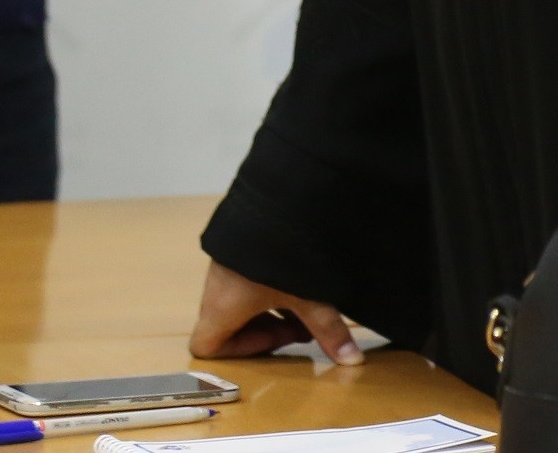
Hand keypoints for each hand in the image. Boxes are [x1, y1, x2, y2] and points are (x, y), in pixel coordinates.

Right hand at [188, 259, 364, 363]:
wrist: (279, 197)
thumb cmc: (283, 254)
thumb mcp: (309, 297)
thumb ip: (328, 330)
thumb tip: (351, 360)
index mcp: (222, 306)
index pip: (206, 345)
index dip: (240, 351)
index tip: (276, 340)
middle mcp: (216, 287)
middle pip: (228, 324)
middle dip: (266, 330)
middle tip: (301, 326)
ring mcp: (226, 265)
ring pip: (240, 300)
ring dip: (271, 309)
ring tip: (307, 305)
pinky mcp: (240, 247)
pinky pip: (246, 278)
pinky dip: (270, 287)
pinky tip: (301, 280)